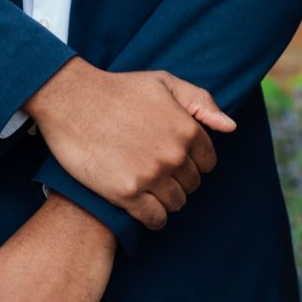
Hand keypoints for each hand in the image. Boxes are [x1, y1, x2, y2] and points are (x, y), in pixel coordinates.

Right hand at [25, 59, 234, 229]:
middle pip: (192, 184)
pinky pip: (154, 219)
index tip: (176, 161)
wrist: (71, 100)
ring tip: (150, 189)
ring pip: (176, 203)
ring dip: (166, 200)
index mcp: (187, 129)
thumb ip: (200, 102)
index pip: (208, 163)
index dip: (193, 162)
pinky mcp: (126, 193)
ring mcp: (150, 176)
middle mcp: (174, 155)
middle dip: (179, 180)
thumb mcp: (164, 83)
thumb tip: (230, 127)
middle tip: (158, 173)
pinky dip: (154, 218)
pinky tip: (144, 208)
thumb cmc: (118, 89)